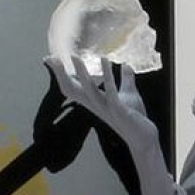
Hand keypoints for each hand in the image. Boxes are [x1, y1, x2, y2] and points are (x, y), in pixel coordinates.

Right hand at [45, 56, 159, 158]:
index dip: (60, 75)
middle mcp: (96, 105)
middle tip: (53, 58)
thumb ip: (126, 79)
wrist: (144, 138)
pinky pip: (110, 90)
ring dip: (81, 72)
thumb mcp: (129, 94)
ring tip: (75, 57)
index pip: (72, 87)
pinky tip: (105, 59)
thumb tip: (126, 64)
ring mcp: (106, 107)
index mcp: (94, 101)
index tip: (50, 59)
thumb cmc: (135, 117)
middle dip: (61, 74)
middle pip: (72, 90)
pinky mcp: (118, 109)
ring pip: (88, 89)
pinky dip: (107, 74)